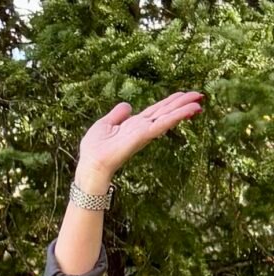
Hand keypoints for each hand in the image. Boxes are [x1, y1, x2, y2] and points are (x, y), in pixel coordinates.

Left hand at [78, 90, 204, 177]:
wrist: (91, 164)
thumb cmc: (94, 149)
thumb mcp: (104, 124)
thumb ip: (117, 114)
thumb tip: (128, 105)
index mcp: (134, 124)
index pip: (156, 111)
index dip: (169, 103)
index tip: (183, 95)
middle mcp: (142, 128)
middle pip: (166, 112)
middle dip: (182, 103)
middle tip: (200, 95)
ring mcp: (144, 132)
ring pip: (168, 116)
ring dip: (184, 109)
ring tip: (200, 102)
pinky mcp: (144, 136)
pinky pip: (164, 123)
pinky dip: (177, 116)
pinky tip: (190, 110)